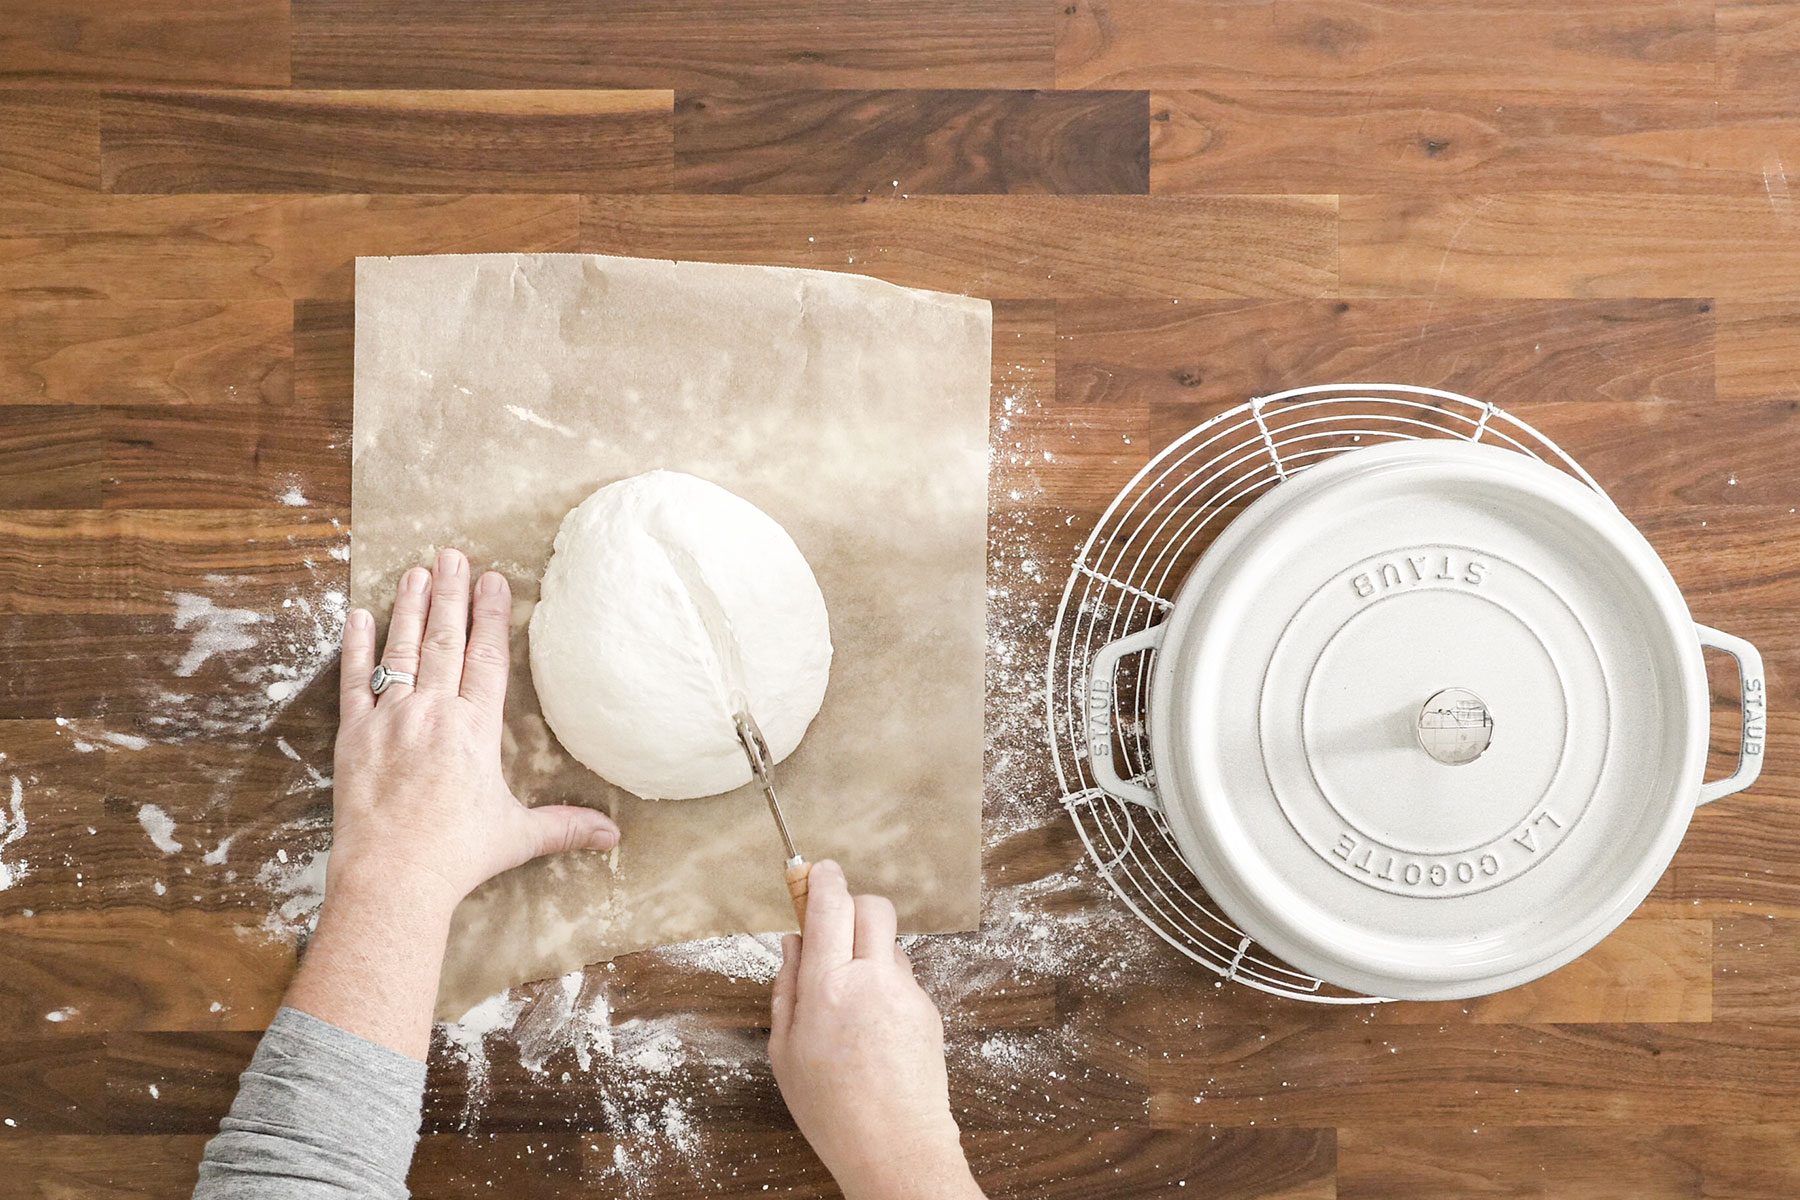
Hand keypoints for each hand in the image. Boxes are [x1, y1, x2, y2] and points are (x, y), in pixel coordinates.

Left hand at [286, 548, 618, 1058]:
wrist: (393, 878)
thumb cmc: (458, 857)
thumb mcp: (518, 836)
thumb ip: (565, 826)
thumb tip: (614, 836)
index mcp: (475, 730)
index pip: (487, 659)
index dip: (492, 616)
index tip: (493, 579)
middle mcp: (434, 714)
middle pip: (444, 640)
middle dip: (449, 593)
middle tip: (452, 553)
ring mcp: (391, 721)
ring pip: (401, 651)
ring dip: (408, 607)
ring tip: (415, 570)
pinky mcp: (354, 736)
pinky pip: (355, 681)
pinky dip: (357, 647)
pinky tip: (360, 616)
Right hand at [769, 862, 983, 1199]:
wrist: (896, 1147)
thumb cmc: (833, 1109)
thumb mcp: (785, 1052)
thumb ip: (786, 988)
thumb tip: (792, 943)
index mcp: (826, 988)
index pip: (829, 906)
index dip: (822, 879)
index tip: (815, 871)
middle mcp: (870, 979)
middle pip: (871, 905)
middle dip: (851, 902)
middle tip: (833, 924)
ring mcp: (905, 992)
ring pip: (888, 942)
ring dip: (868, 948)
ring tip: (849, 995)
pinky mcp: (928, 1008)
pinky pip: (902, 976)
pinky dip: (885, 982)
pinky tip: (872, 1023)